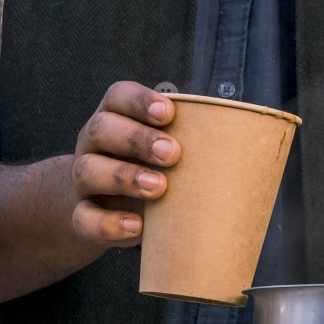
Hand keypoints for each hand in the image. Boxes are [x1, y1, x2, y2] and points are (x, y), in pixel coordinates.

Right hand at [0, 82, 179, 304]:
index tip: (168, 112)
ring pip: (88, 170)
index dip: (139, 100)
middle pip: (102, 129)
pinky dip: (109, 223)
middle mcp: (94, 144)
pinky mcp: (82, 215)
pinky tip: (138, 226)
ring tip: (159, 187)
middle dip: (137, 138)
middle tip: (172, 152)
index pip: (117, 97)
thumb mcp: (164, 149)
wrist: (106, 210)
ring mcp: (84, 180)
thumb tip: (241, 145)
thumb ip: (190, 140)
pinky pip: (84, 218)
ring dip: (125, 177)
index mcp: (115, 118)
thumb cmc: (150, 168)